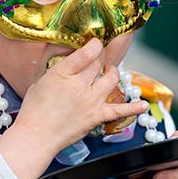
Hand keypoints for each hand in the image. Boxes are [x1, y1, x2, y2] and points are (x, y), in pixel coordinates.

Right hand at [0, 39, 147, 178]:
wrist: (36, 136)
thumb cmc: (34, 109)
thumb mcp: (39, 79)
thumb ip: (53, 64)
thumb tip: (63, 49)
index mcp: (62, 73)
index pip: (86, 52)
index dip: (95, 44)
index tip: (96, 42)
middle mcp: (79, 85)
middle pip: (99, 63)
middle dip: (101, 57)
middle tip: (99, 56)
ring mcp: (90, 101)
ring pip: (112, 78)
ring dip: (113, 72)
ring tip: (109, 71)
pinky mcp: (97, 116)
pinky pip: (119, 110)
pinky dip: (133, 108)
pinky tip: (143, 104)